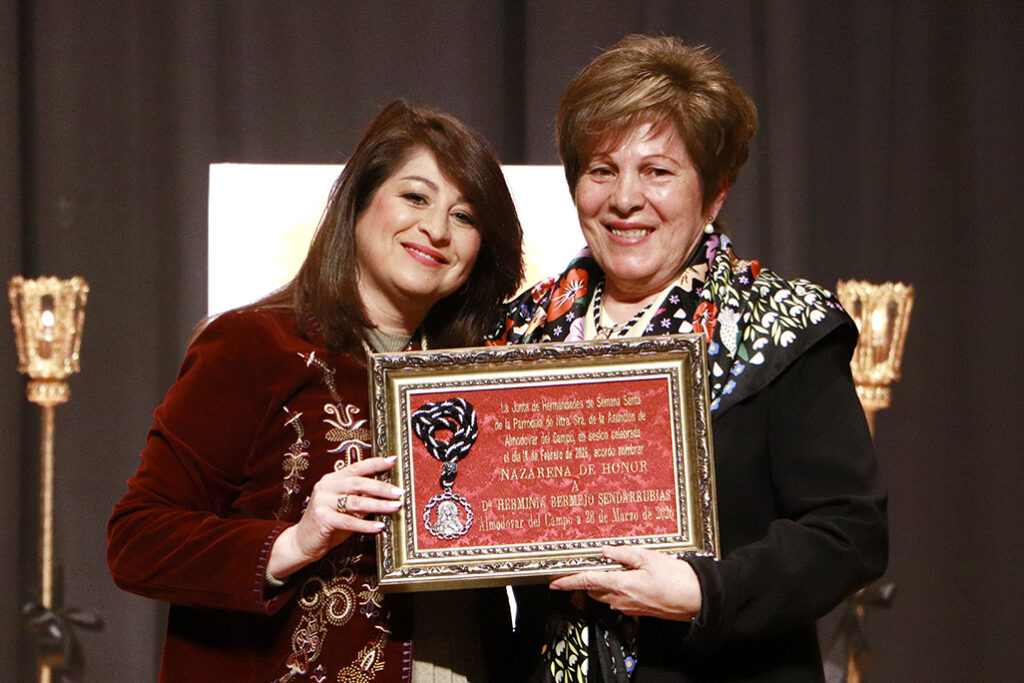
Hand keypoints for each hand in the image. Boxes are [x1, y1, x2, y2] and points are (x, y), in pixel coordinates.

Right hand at [268, 456, 401, 579]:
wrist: (302, 542)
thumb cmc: (327, 524)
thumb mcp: (346, 508)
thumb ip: (361, 499)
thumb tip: (385, 494)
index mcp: (331, 479)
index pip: (356, 467)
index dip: (375, 463)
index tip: (393, 461)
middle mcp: (325, 487)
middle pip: (358, 483)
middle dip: (381, 487)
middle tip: (399, 492)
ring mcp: (322, 502)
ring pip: (355, 501)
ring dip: (378, 505)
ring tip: (395, 507)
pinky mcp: (322, 518)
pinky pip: (349, 521)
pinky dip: (366, 524)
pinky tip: (379, 527)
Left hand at [548, 545, 701, 620]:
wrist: (696, 599)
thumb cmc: (676, 578)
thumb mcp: (649, 558)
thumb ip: (624, 554)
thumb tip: (605, 551)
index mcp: (621, 585)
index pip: (587, 582)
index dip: (568, 582)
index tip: (553, 582)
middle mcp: (622, 600)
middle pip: (593, 590)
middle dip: (585, 580)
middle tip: (582, 567)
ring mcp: (630, 607)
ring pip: (605, 596)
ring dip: (601, 584)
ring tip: (610, 568)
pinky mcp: (638, 611)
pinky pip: (619, 600)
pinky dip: (616, 589)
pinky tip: (627, 578)